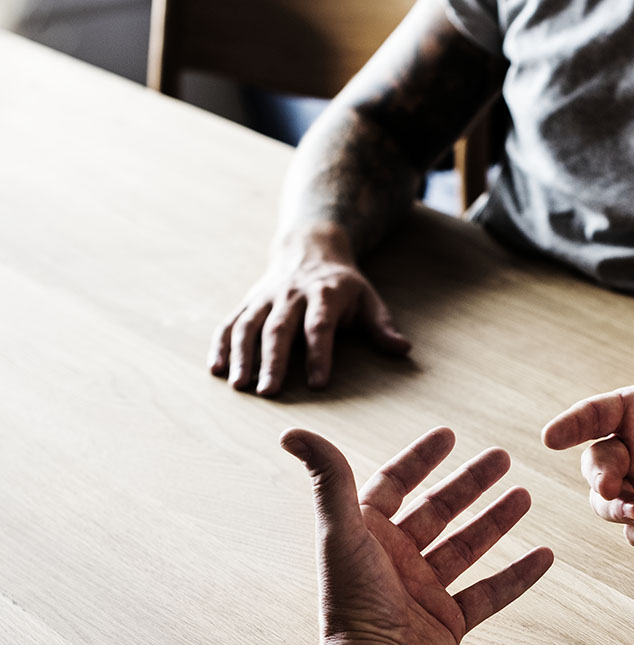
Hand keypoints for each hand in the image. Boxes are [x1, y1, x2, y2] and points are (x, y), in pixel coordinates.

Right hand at [211, 225, 410, 394]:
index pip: (320, 327)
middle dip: (273, 361)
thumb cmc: (344, 286)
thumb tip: (403, 349)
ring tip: (239, 386)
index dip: (320, 355)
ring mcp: (265, 298)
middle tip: (268, 392)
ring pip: (248, 326)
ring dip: (241, 356)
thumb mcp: (368, 299)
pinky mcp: (248, 303)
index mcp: (323, 295)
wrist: (309, 248)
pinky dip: (221, 345)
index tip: (319, 384)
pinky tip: (216, 369)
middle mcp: (290, 296)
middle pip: (278, 329)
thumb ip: (382, 325)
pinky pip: (230, 322)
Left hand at [282, 425, 552, 644]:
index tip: (449, 435)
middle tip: (502, 457)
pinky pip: (489, 594)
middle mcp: (394, 562)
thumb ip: (328, 479)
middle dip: (470, 483)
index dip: (419, 459)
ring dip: (495, 521)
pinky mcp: (447, 623)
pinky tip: (544, 556)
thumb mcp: (340, 533)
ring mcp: (422, 593)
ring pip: (466, 548)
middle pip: (437, 511)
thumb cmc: (353, 605)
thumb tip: (293, 432)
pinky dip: (517, 576)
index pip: (393, 485)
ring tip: (524, 496)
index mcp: (366, 537)